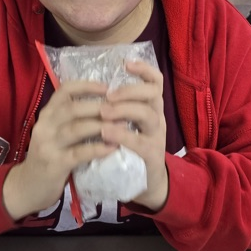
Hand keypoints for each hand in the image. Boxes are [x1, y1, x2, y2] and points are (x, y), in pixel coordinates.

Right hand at [2, 79, 114, 219]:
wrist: (28, 187)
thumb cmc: (50, 156)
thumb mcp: (57, 133)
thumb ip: (74, 119)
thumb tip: (107, 106)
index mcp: (47, 114)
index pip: (65, 90)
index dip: (87, 86)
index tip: (108, 88)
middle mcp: (45, 125)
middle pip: (73, 108)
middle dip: (100, 107)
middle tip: (122, 109)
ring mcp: (48, 145)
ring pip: (76, 128)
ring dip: (102, 126)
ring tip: (123, 126)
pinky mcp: (55, 163)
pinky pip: (79, 153)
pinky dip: (98, 148)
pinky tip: (113, 147)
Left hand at [99, 59, 168, 211]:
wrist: (145, 186)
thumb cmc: (129, 151)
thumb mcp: (126, 126)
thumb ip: (116, 109)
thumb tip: (92, 87)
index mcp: (151, 109)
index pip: (155, 82)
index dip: (144, 69)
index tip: (126, 64)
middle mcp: (157, 120)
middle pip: (153, 94)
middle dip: (130, 90)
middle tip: (109, 95)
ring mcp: (157, 138)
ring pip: (148, 115)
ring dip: (125, 110)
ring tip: (104, 112)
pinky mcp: (152, 157)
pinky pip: (140, 142)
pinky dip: (122, 135)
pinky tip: (106, 133)